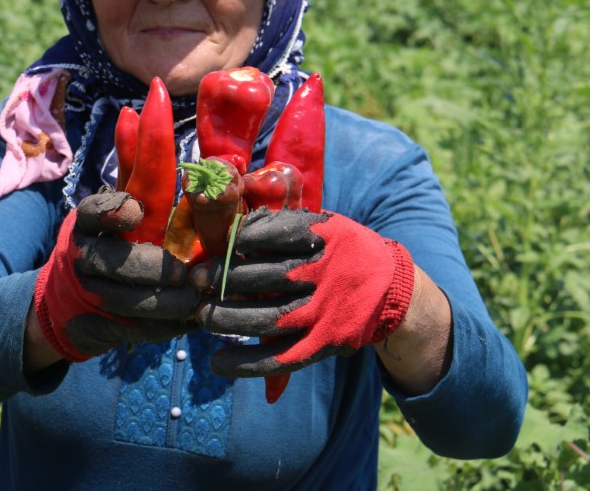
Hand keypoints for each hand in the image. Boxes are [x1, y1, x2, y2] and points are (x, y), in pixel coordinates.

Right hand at [33, 190, 198, 361]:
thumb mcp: (115, 209)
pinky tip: (190, 320)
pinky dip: (165, 326)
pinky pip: (135, 328)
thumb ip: (135, 177)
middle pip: (113, 261)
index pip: (92, 212)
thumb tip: (151, 133)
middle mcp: (83, 256)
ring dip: (164, 302)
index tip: (135, 211)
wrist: (69, 300)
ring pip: (125, 300)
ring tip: (194, 299)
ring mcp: (89, 292)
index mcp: (87, 223)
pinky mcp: (103, 324)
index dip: (111, 212)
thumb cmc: (108, 241)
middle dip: (151, 268)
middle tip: (183, 273)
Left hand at [193, 207, 414, 377]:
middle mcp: (321, 276)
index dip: (239, 239)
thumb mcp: (326, 226)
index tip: (217, 241)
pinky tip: (217, 364)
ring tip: (200, 316)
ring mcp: (322, 313)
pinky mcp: (323, 344)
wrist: (392, 290)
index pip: (273, 235)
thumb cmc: (344, 251)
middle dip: (222, 278)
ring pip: (264, 320)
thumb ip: (285, 224)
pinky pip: (280, 358)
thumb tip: (233, 225)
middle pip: (262, 278)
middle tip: (196, 279)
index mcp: (323, 239)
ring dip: (224, 319)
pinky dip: (246, 364)